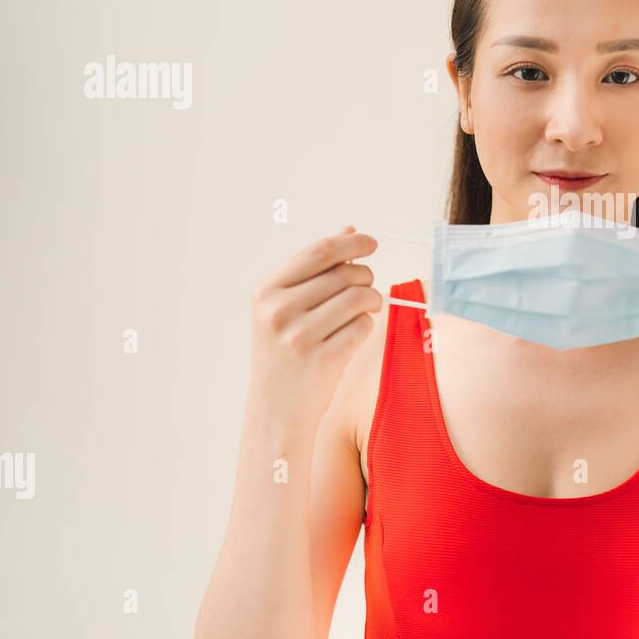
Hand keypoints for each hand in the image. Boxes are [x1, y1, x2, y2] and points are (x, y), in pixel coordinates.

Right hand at [246, 225, 381, 432]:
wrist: (276, 409)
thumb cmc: (284, 352)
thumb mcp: (286, 307)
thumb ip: (316, 269)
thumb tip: (348, 229)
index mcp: (266, 291)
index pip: (319, 252)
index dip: (352, 243)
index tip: (371, 242)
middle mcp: (279, 310)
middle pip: (344, 273)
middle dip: (365, 277)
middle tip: (366, 289)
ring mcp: (300, 336)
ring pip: (359, 297)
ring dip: (372, 300)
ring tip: (365, 309)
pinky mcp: (323, 359)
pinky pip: (363, 326)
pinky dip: (366, 326)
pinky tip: (353, 334)